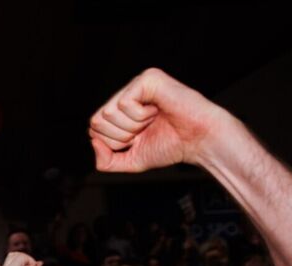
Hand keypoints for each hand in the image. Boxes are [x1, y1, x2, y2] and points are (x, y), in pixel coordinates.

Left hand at [89, 68, 228, 172]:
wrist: (198, 141)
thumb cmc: (170, 147)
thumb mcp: (130, 161)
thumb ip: (106, 161)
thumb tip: (92, 141)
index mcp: (121, 110)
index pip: (94, 128)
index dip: (114, 142)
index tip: (138, 139)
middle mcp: (126, 94)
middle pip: (97, 121)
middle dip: (120, 136)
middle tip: (145, 130)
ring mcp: (137, 84)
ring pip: (108, 113)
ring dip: (132, 126)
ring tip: (152, 121)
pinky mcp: (147, 79)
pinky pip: (124, 103)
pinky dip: (140, 116)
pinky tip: (157, 111)